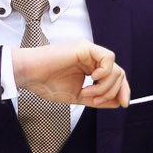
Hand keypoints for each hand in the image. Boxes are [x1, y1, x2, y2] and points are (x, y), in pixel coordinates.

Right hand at [12, 40, 129, 107]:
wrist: (30, 75)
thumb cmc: (45, 83)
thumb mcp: (77, 97)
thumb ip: (97, 99)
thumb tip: (117, 102)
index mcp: (89, 68)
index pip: (115, 77)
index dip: (122, 91)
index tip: (123, 104)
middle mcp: (91, 59)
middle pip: (119, 74)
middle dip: (114, 91)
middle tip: (97, 101)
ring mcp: (89, 52)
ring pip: (115, 69)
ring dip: (104, 86)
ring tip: (88, 93)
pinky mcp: (85, 47)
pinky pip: (108, 59)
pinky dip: (104, 73)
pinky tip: (92, 78)